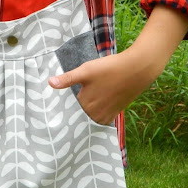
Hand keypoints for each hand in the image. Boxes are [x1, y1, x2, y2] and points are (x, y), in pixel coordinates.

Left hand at [48, 5, 187, 124]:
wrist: (137, 69)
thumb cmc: (110, 68)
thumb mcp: (86, 70)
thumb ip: (67, 78)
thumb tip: (49, 83)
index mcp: (85, 105)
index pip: (67, 111)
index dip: (61, 108)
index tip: (52, 108)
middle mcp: (95, 115)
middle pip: (77, 117)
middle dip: (70, 113)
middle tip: (59, 109)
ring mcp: (105, 116)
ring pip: (88, 118)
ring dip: (82, 115)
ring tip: (74, 109)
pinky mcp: (114, 114)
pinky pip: (99, 119)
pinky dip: (94, 115)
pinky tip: (91, 107)